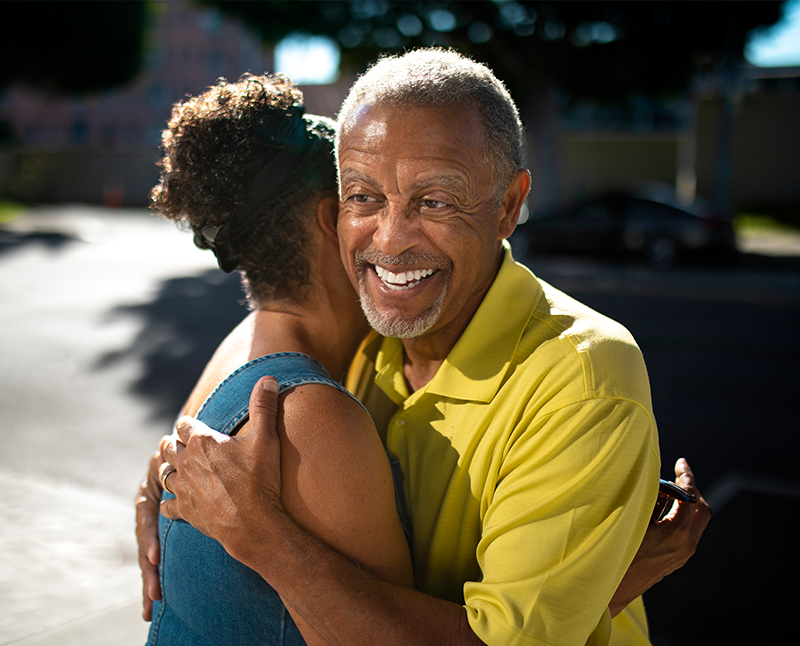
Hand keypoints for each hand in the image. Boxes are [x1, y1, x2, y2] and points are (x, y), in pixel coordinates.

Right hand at [135, 436, 170, 620]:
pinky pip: (156, 557)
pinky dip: (156, 576)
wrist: (182, 452)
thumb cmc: (186, 449)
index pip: (147, 516)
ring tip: (153, 604)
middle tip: (157, 592)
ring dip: (150, 578)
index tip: (157, 557)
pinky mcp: (157, 533)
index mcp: (150, 491)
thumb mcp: (177, 449)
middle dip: (149, 568)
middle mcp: (146, 511)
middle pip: (144, 542)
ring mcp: (150, 524)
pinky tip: (155, 602)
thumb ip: (178, 453)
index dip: (151, 537)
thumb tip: (172, 439)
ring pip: (147, 555)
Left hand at [159, 377, 284, 558]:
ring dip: (172, 470)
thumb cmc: (260, 479)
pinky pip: (167, 505)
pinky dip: (172, 502)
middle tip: (185, 446)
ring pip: (165, 473)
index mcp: (202, 441)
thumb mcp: (266, 438)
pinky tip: (180, 501)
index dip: (189, 424)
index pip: (184, 424)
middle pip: (169, 446)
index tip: (197, 427)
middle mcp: (186, 462)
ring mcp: (183, 488)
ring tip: (181, 470)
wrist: (253, 523)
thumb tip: (267, 378)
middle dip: (176, 444)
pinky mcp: (184, 511)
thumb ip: (264, 406)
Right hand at [609, 458, 711, 616]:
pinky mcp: (677, 561)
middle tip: (679, 474)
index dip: (686, 476)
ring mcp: (683, 555)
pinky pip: (687, 533)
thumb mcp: (631, 521)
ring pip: (696, 522)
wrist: (613, 590)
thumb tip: (657, 484)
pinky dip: (680, 517)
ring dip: (686, 504)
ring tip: (665, 492)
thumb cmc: (617, 553)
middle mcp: (685, 545)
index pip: (690, 496)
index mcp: (676, 533)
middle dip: (692, 489)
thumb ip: (648, 502)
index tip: (681, 462)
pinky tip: (660, 512)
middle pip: (702, 510)